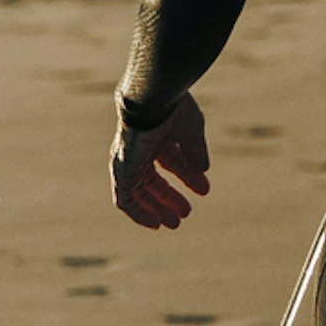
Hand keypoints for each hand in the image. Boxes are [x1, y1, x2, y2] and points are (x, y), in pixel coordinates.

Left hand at [112, 93, 210, 229]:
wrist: (152, 102)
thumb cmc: (172, 110)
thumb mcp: (191, 133)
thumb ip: (195, 152)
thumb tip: (203, 170)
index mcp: (156, 135)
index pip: (170, 161)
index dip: (188, 177)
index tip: (204, 190)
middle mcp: (139, 148)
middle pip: (152, 179)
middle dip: (168, 197)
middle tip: (186, 213)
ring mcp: (128, 160)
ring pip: (139, 191)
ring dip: (156, 208)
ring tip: (174, 222)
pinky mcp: (122, 171)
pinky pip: (125, 199)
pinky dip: (138, 212)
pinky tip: (154, 222)